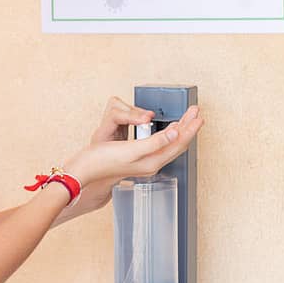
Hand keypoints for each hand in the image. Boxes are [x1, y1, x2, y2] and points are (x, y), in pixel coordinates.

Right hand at [68, 105, 203, 188]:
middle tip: (196, 113)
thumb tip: (174, 134)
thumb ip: (154, 142)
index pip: (178, 143)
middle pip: (177, 144)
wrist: (86, 170)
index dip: (189, 128)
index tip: (197, 115)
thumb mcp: (130, 150)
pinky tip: (166, 130)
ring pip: (170, 145)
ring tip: (186, 119)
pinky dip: (168, 135)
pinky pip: (161, 146)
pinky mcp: (138, 158)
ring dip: (179, 131)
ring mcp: (145, 162)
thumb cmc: (103, 160)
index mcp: (152, 161)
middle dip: (188, 128)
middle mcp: (152, 163)